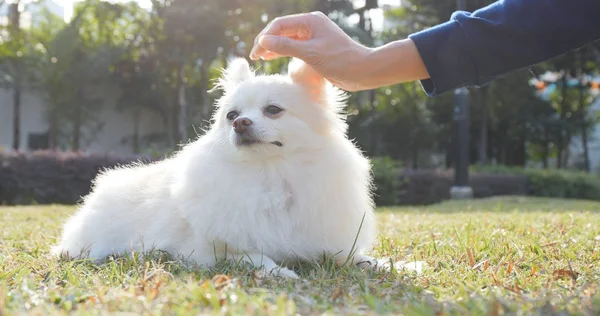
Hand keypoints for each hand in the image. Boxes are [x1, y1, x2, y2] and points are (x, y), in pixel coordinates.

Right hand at [249, 11, 374, 91]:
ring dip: (274, 46)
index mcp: (310, 21)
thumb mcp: (310, 53)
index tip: (256, 53)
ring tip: (261, 57)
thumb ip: (285, 46)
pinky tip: (275, 57)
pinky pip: (296, 47)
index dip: (265, 37)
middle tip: (255, 56)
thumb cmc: (340, 60)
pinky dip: (284, 51)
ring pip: (288, 39)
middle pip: (282, 30)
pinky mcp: (317, 48)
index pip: (280, 25)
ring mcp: (314, 36)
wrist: (363, 71)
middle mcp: (311, 26)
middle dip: (267, 41)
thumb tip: (263, 40)